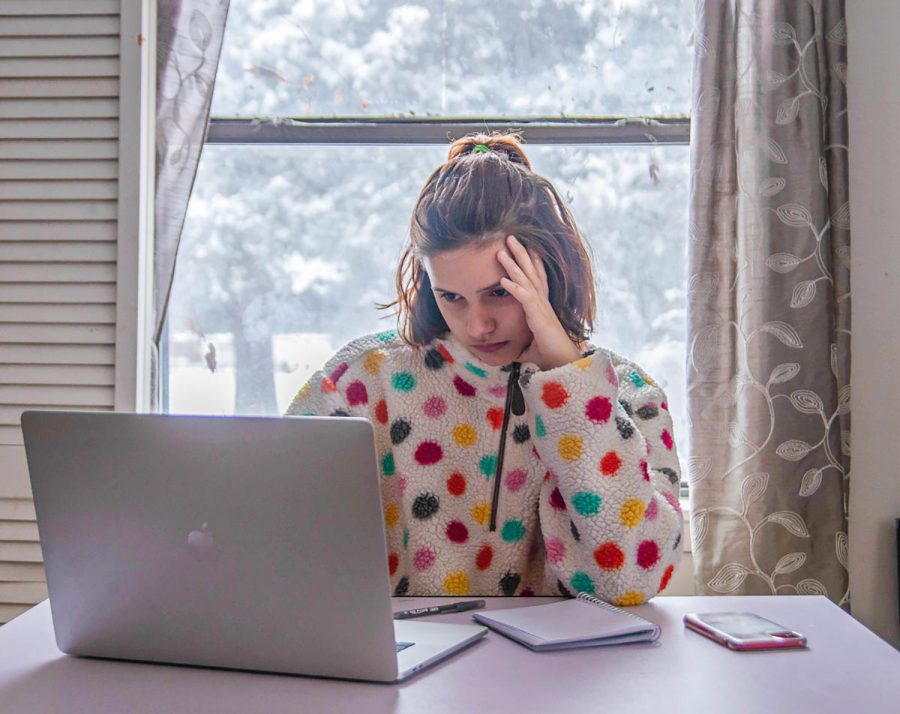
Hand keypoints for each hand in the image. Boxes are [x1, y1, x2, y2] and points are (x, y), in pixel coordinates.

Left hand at [496, 235, 581, 369]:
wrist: (564, 366)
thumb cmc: (550, 357)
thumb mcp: (530, 349)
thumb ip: (522, 346)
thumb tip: (512, 353)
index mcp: (542, 307)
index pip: (536, 279)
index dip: (531, 262)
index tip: (525, 246)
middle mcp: (543, 303)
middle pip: (531, 272)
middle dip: (521, 254)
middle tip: (510, 237)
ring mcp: (542, 309)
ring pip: (527, 281)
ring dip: (514, 264)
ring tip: (502, 250)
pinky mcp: (539, 318)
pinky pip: (524, 298)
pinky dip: (513, 287)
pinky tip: (502, 278)